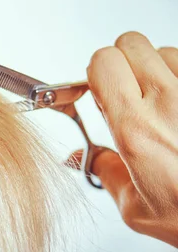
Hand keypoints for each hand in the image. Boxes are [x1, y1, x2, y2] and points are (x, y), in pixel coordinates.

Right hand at [75, 32, 177, 245]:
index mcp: (136, 129)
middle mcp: (168, 102)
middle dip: (123, 63)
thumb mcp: (138, 207)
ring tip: (164, 101)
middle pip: (130, 44)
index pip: (103, 62)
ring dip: (157, 69)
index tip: (100, 89)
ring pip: (164, 50)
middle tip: (129, 90)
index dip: (96, 72)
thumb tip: (82, 159)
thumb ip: (106, 173)